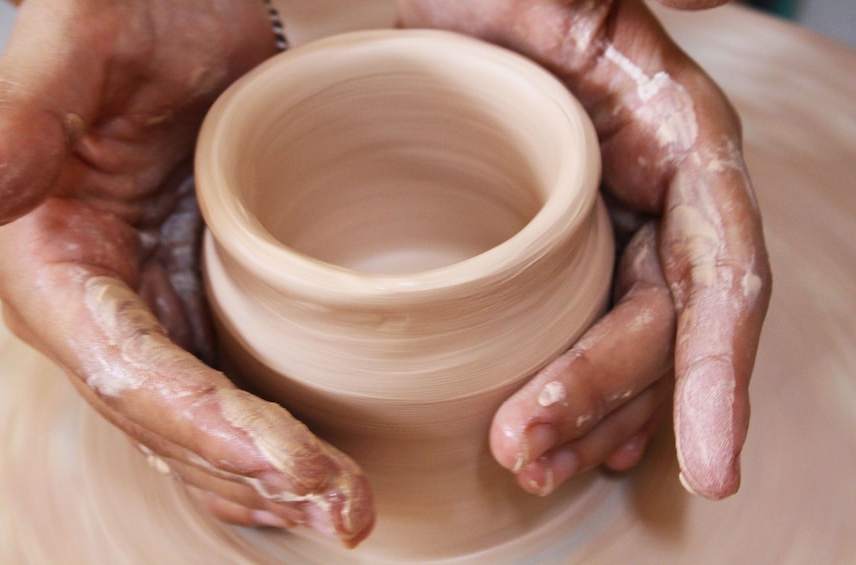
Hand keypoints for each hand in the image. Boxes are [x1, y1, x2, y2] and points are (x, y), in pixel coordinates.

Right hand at [0, 0, 372, 545]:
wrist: (187, 5)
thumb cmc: (134, 10)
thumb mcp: (80, 39)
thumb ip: (20, 118)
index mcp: (49, 259)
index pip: (126, 370)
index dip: (207, 427)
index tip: (292, 464)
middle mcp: (90, 308)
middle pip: (168, 421)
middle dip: (256, 474)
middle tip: (349, 510)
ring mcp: (144, 318)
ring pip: (194, 434)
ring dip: (267, 482)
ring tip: (347, 510)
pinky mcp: (191, 313)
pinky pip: (219, 403)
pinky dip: (263, 450)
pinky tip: (314, 475)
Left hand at [398, 0, 770, 498]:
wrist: (453, 8)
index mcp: (683, 142)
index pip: (724, 276)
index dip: (719, 373)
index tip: (711, 463)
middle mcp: (661, 198)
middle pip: (659, 327)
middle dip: (604, 401)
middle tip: (525, 453)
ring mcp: (611, 230)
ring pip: (622, 346)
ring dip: (587, 418)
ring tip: (528, 466)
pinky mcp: (560, 254)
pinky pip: (583, 335)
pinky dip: (577, 397)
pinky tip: (559, 443)